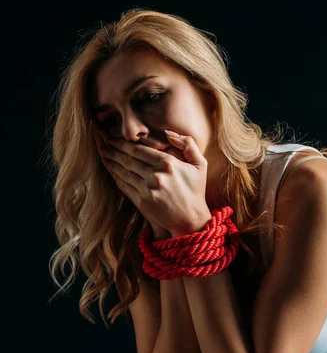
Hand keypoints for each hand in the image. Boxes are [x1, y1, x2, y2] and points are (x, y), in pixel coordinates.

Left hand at [92, 125, 211, 235]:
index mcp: (168, 163)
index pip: (139, 150)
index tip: (112, 138)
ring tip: (102, 152)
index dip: (123, 143)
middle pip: (127, 159)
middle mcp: (155, 175)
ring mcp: (147, 189)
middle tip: (101, 141)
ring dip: (110, 161)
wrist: (191, 220)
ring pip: (123, 171)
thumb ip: (188, 143)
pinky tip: (110, 169)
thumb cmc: (196, 191)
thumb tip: (168, 133)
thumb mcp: (200, 164)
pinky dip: (116, 176)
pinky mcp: (142, 202)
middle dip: (112, 149)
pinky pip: (124, 185)